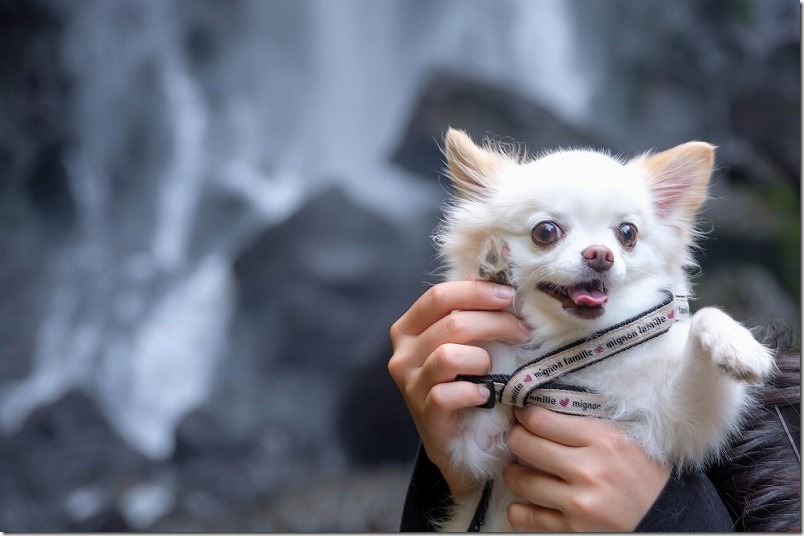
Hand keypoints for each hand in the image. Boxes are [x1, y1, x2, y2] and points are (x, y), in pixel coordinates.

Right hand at [388, 281, 529, 499]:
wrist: (460, 441)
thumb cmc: (465, 383)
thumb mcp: (465, 342)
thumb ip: (468, 309)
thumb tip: (485, 269)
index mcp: (409, 328)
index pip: (439, 295)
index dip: (477, 292)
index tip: (510, 296)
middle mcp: (403, 353)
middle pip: (451, 322)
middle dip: (494, 322)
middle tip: (521, 331)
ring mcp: (410, 384)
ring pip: (449, 355)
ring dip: (483, 359)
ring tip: (496, 369)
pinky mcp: (424, 412)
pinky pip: (449, 393)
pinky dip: (474, 392)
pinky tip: (486, 395)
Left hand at [502, 405, 670, 531]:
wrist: (667, 519)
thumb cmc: (643, 474)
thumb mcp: (621, 439)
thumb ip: (583, 425)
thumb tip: (538, 410)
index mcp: (602, 439)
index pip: (540, 419)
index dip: (524, 415)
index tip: (522, 417)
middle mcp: (588, 469)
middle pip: (523, 444)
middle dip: (516, 439)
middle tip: (519, 440)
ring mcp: (578, 503)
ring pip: (519, 479)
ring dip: (515, 473)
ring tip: (523, 471)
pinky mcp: (573, 530)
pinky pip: (525, 516)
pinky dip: (520, 509)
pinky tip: (528, 501)